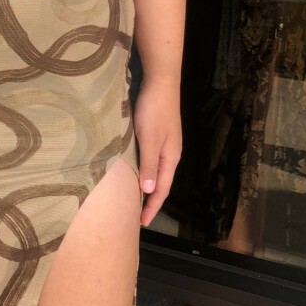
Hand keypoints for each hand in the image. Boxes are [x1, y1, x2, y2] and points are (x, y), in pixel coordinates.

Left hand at [133, 76, 181, 227]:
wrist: (161, 82)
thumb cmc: (154, 110)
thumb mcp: (150, 139)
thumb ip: (149, 164)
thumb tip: (148, 191)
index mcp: (171, 157)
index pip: (161, 189)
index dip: (152, 206)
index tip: (142, 222)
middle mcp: (170, 153)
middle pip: (160, 182)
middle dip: (150, 200)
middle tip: (136, 216)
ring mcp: (165, 144)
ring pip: (156, 171)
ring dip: (146, 186)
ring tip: (134, 199)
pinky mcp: (158, 134)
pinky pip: (151, 160)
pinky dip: (144, 171)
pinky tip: (134, 172)